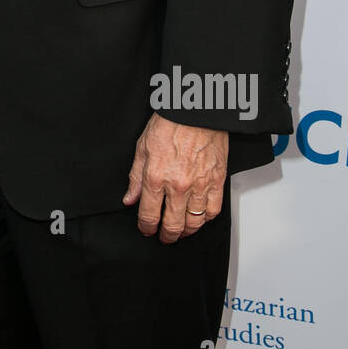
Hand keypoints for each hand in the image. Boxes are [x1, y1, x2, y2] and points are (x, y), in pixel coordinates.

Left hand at [123, 115, 227, 242]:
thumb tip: (130, 199)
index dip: (146, 227)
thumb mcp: (142, 147)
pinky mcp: (217, 181)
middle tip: (164, 237)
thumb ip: (135, 177)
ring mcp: (200, 185)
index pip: (149, 215)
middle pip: (172, 225)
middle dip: (166, 236)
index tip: (146, 230)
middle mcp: (178, 185)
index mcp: (156, 177)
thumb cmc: (170, 123)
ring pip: (194, 223)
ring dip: (186, 232)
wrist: (196, 110)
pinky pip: (213, 211)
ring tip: (181, 232)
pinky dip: (206, 219)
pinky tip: (199, 219)